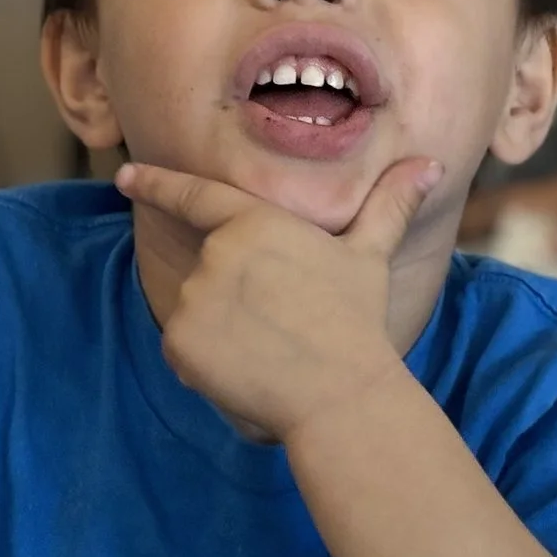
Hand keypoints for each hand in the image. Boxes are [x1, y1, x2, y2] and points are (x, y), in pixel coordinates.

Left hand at [115, 156, 441, 441]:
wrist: (339, 392)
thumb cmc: (356, 321)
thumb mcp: (369, 256)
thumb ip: (388, 206)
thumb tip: (432, 165)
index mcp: (256, 221)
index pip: (195, 196)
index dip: (157, 185)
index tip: (124, 177)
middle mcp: (217, 252)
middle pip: (209, 272)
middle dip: (235, 297)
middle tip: (280, 324)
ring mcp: (194, 297)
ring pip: (194, 312)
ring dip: (221, 331)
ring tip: (268, 349)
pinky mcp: (178, 341)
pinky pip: (182, 349)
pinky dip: (205, 362)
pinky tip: (245, 370)